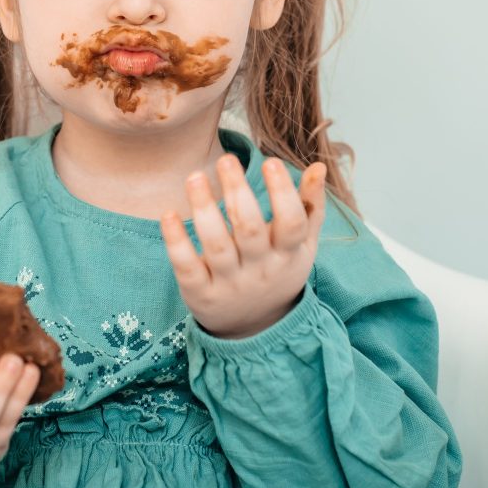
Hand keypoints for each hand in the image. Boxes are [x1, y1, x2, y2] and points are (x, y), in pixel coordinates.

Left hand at [160, 153, 327, 339]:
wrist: (255, 329)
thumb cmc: (279, 271)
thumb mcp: (302, 244)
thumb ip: (310, 206)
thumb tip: (318, 167)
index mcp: (288, 254)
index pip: (291, 223)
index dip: (283, 193)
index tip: (272, 162)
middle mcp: (260, 269)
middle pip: (249, 229)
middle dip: (238, 192)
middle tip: (227, 158)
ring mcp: (229, 283)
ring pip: (217, 246)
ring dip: (205, 209)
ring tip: (195, 177)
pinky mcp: (200, 294)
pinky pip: (187, 267)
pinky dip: (176, 241)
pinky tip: (169, 215)